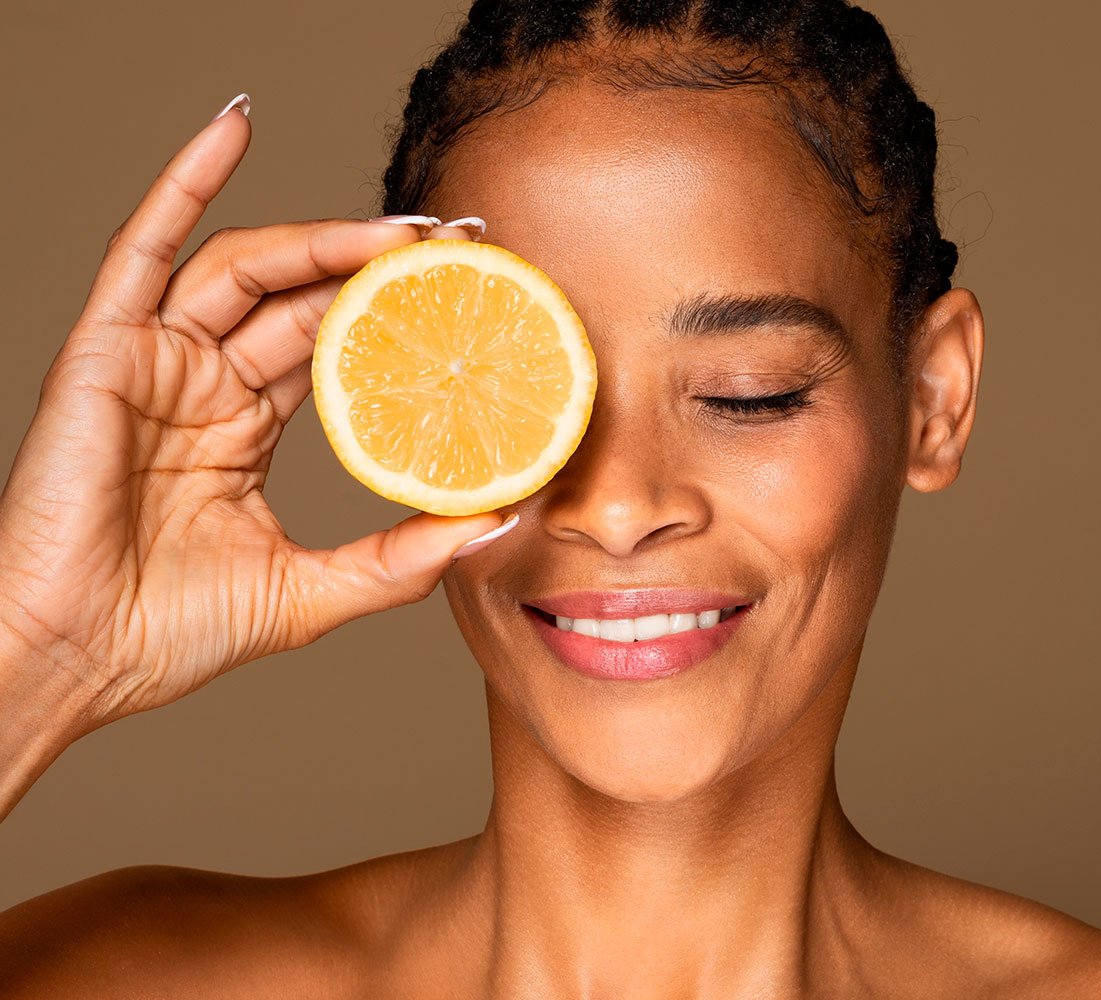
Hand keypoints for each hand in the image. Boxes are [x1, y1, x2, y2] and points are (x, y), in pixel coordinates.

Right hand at [0, 94, 507, 738]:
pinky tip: (235, 127)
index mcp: (241, 426)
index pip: (335, 343)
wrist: (72, 663)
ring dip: (326, 236)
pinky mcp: (103, 351)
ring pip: (247, 267)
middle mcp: (200, 383)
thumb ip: (404, 557)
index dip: (400, 312)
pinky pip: (142, 247)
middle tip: (466, 240)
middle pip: (303, 295)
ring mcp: (152, 361)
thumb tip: (503, 522)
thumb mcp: (313, 592)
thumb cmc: (165, 634)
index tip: (477, 291)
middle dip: (383, 263)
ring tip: (409, 230)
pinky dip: (184, 181)